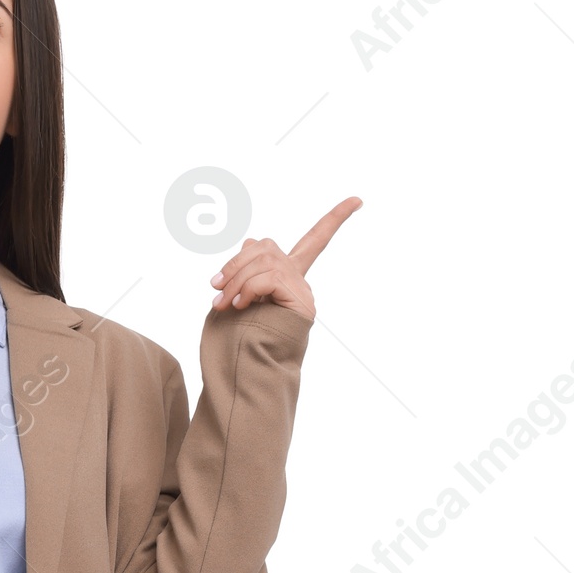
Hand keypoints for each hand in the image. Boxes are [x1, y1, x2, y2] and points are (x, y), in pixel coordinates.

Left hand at [209, 197, 361, 323]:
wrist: (251, 372)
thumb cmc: (243, 338)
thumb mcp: (242, 296)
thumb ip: (248, 268)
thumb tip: (248, 241)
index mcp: (289, 275)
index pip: (316, 239)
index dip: (336, 219)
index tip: (358, 200)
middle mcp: (300, 279)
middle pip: (267, 247)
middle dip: (235, 263)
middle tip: (215, 288)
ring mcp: (303, 291)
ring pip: (265, 262)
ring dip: (235, 280)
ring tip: (222, 303)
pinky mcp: (302, 304)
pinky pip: (270, 279)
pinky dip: (248, 289)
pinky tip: (238, 305)